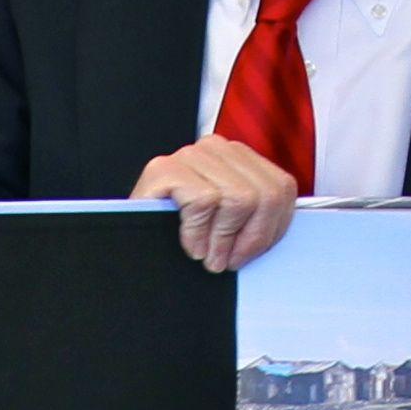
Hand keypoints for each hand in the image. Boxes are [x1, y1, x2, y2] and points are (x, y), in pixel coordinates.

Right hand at [130, 138, 301, 272]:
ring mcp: (189, 155)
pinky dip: (198, 232)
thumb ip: (255, 218)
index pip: (281, 188)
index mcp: (237, 158)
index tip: (249, 253)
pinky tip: (189, 244)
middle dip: (249, 239)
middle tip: (225, 261)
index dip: (271, 229)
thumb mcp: (228, 225)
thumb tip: (278, 232)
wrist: (129, 247)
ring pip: (239, 199)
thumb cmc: (177, 236)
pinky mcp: (164, 169)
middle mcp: (215, 148)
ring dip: (222, 239)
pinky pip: (204, 201)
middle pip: (265, 194)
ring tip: (207, 255)